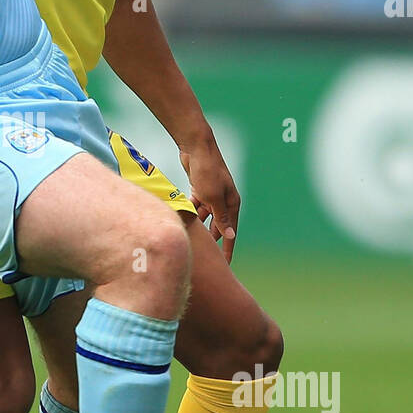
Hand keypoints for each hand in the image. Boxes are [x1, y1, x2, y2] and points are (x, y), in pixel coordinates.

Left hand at [179, 133, 240, 262]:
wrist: (196, 147)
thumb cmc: (207, 172)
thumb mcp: (213, 198)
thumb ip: (220, 218)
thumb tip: (230, 237)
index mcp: (232, 203)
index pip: (230, 232)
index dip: (227, 249)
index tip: (226, 265)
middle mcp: (223, 200)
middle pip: (217, 227)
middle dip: (211, 242)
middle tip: (206, 260)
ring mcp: (211, 195)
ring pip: (204, 218)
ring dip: (197, 227)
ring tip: (190, 243)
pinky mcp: (199, 190)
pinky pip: (195, 207)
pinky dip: (189, 213)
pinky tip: (181, 223)